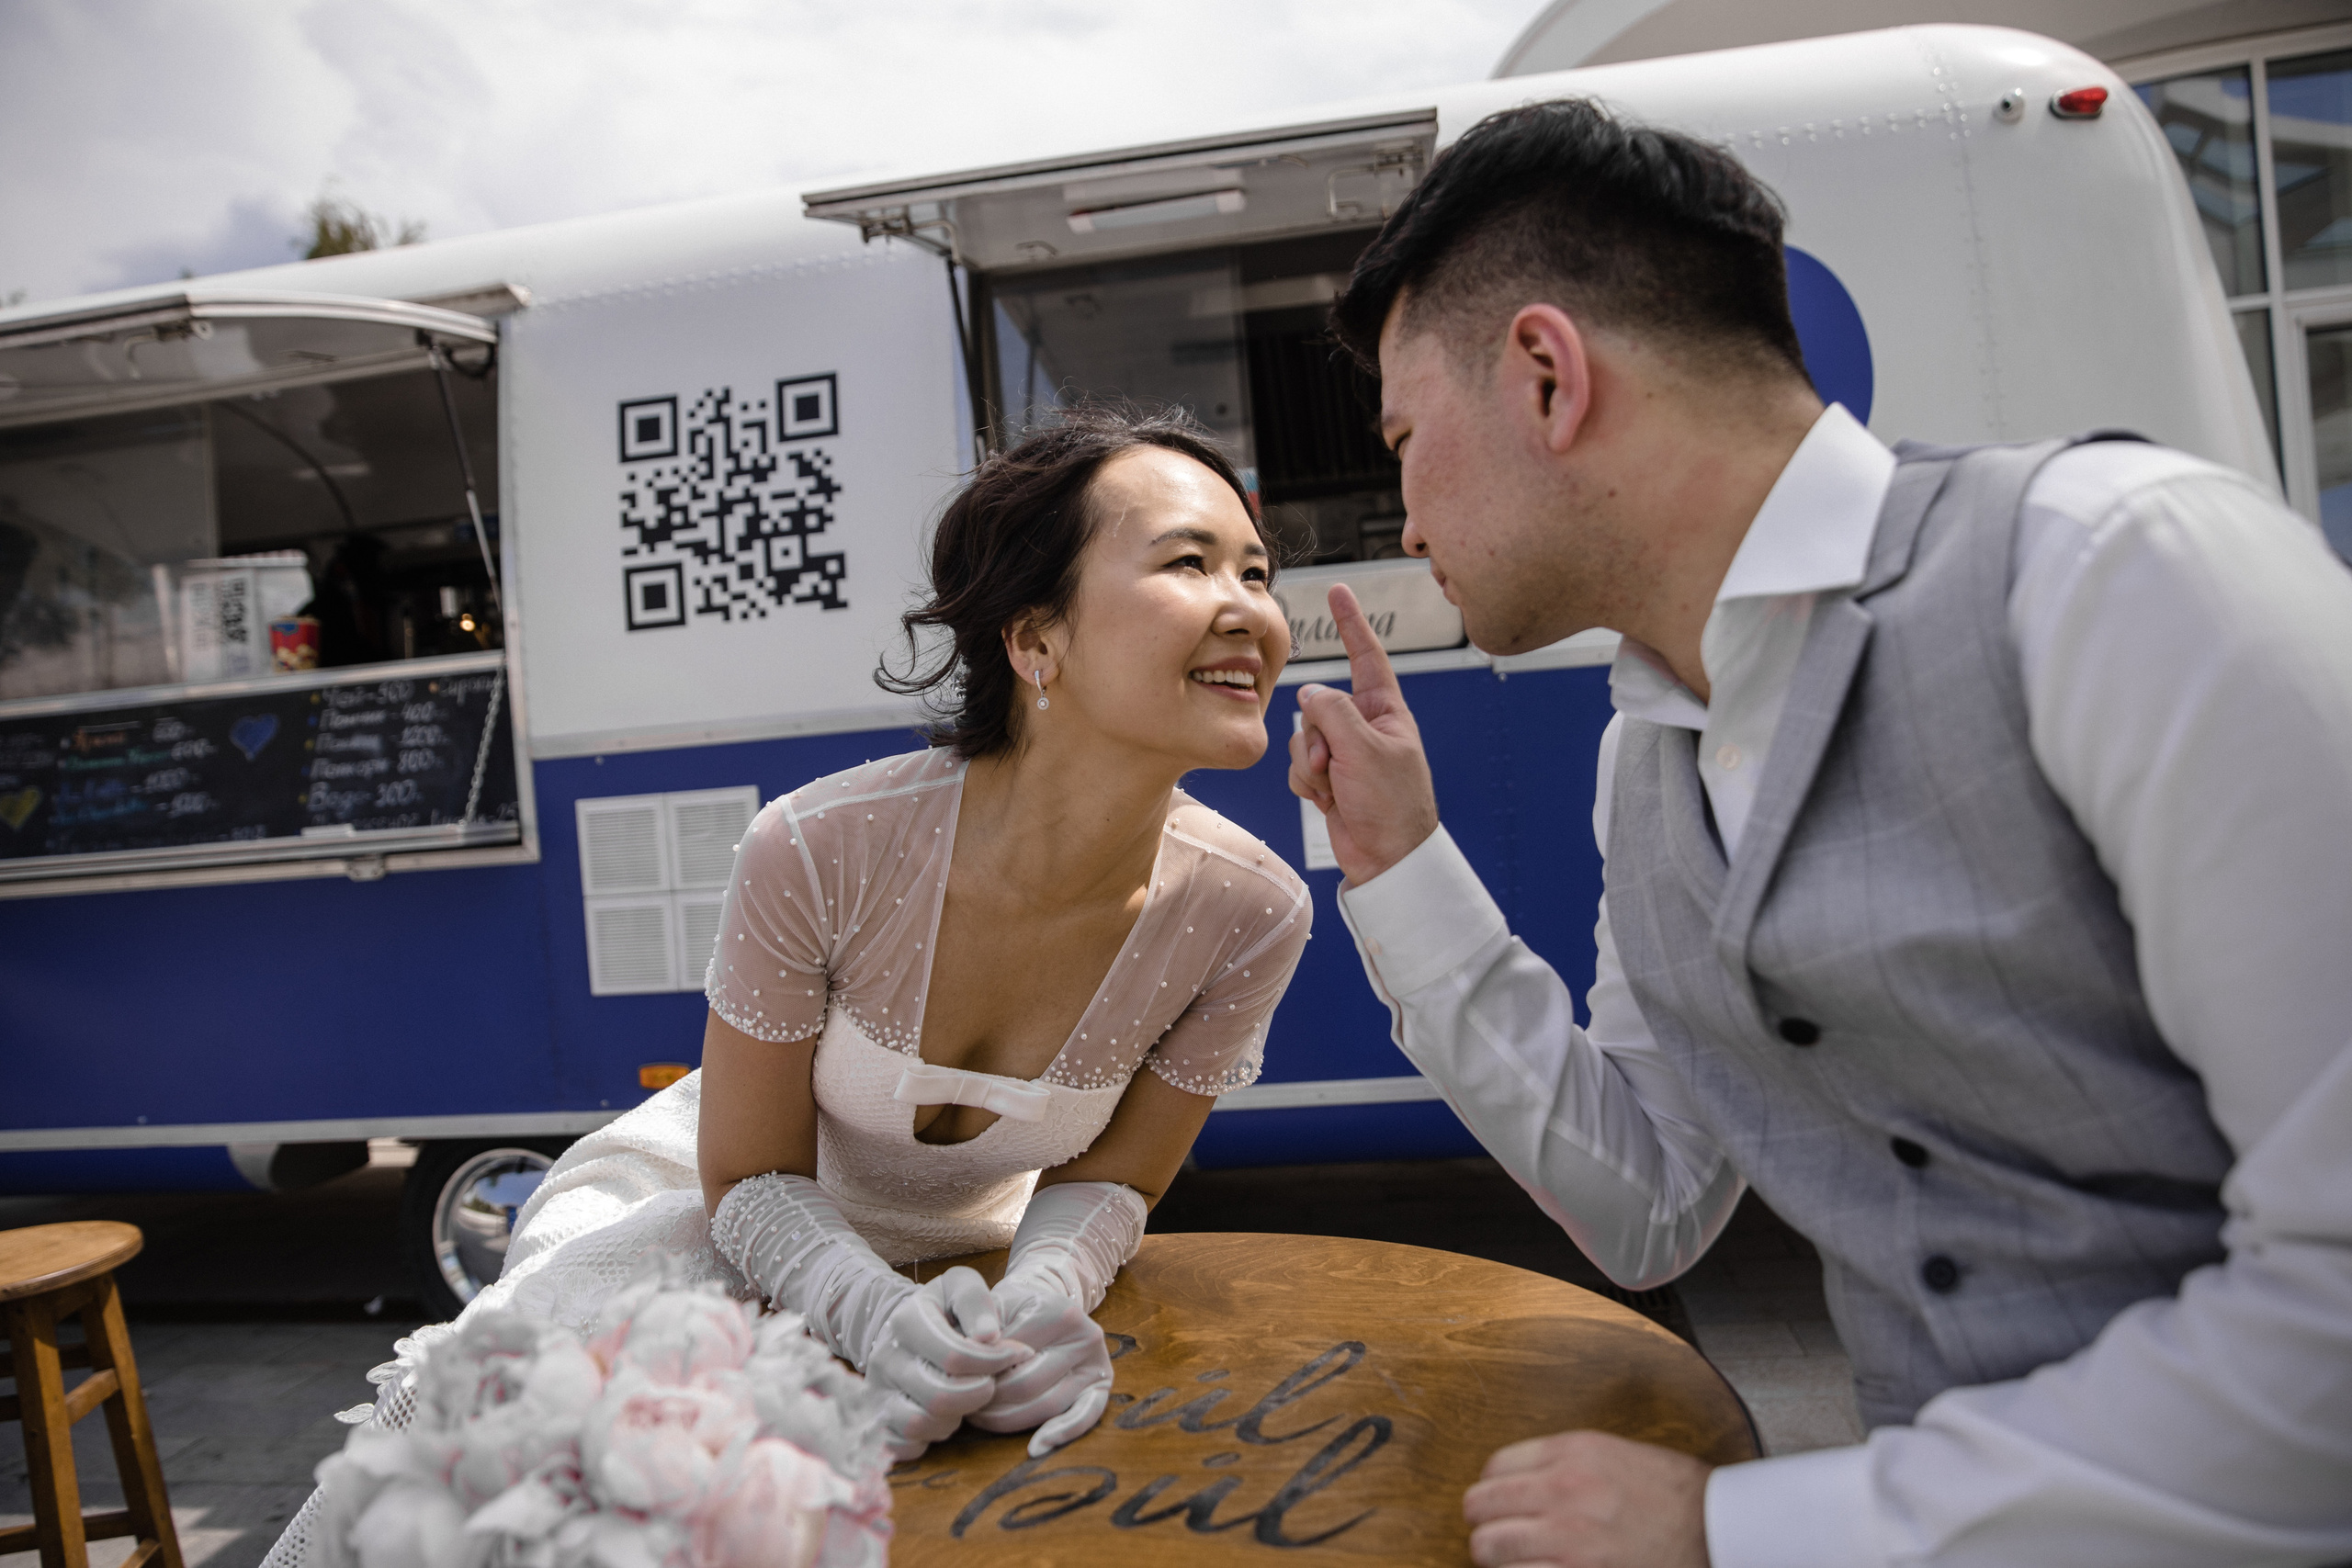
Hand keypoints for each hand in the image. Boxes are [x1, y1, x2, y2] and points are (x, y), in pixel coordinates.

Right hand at [865, 1266, 1029, 1457]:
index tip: (1017, 1354)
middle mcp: (884, 1358)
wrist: (903, 1329)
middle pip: (940, 1396)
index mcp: (906, 1321)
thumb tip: (989, 1336)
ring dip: (954, 1417)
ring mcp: (876, 1392)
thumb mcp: (959, 1286)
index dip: (994, 1361)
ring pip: (919, 1424)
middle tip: (990, 1382)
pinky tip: (943, 1416)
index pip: (956, 1356)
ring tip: (965, 1397)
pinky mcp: (876, 1420)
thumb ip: (976, 1301)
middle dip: (978, 1393)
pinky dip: (929, 1437)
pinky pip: (905, 1445)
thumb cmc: (942, 1309)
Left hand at [967, 1278, 1113, 1457]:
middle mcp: (1085, 1336)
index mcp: (1058, 1312)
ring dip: (1007, 1419)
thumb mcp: (994, 1306)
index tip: (955, 1377)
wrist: (1042, 1306)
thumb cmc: (1011, 1310)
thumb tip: (967, 1355)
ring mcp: (1096, 1363)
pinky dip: (1060, 1434)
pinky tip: (1035, 1448)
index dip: (976, 1371)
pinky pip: (1084, 1417)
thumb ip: (979, 1329)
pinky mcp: (1101, 1386)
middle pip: (1025, 1386)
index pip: (1008, 1355)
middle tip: (965, 1401)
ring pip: (1046, 1407)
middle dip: (989, 1398)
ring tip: (981, 1415)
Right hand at [1287, 583, 1439, 884]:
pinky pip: (1297, 766)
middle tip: (1333, 765)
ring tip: (1334, 786)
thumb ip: (1332, 712)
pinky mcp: (1328, 778)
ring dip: (1309, 764)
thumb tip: (1310, 693)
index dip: (1351, 623)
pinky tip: (1328, 800)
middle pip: (1318, 706)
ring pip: (1302, 736)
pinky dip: (1306, 783)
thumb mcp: (1364, 749)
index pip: (1366, 655)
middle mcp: (1364, 727)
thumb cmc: (1392, 805)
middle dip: (1315, 737)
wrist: (1387, 859)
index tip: (1340, 591)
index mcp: (1386, 712)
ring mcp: (1344, 754)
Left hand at [1464, 1430, 1711, 1567]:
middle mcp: (1563, 1491)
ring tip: (1516, 1560)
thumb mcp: (1614, 1455)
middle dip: (1485, 1522)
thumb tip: (1518, 1481)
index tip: (1502, 1504)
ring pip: (1488, 1548)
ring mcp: (1568, 1539)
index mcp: (1572, 1453)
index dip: (1494, 1489)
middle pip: (1480, 1506)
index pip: (1493, 1467)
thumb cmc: (1675, 1495)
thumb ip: (1564, 1462)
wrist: (1717, 1529)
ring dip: (1496, 1556)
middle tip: (1499, 1534)